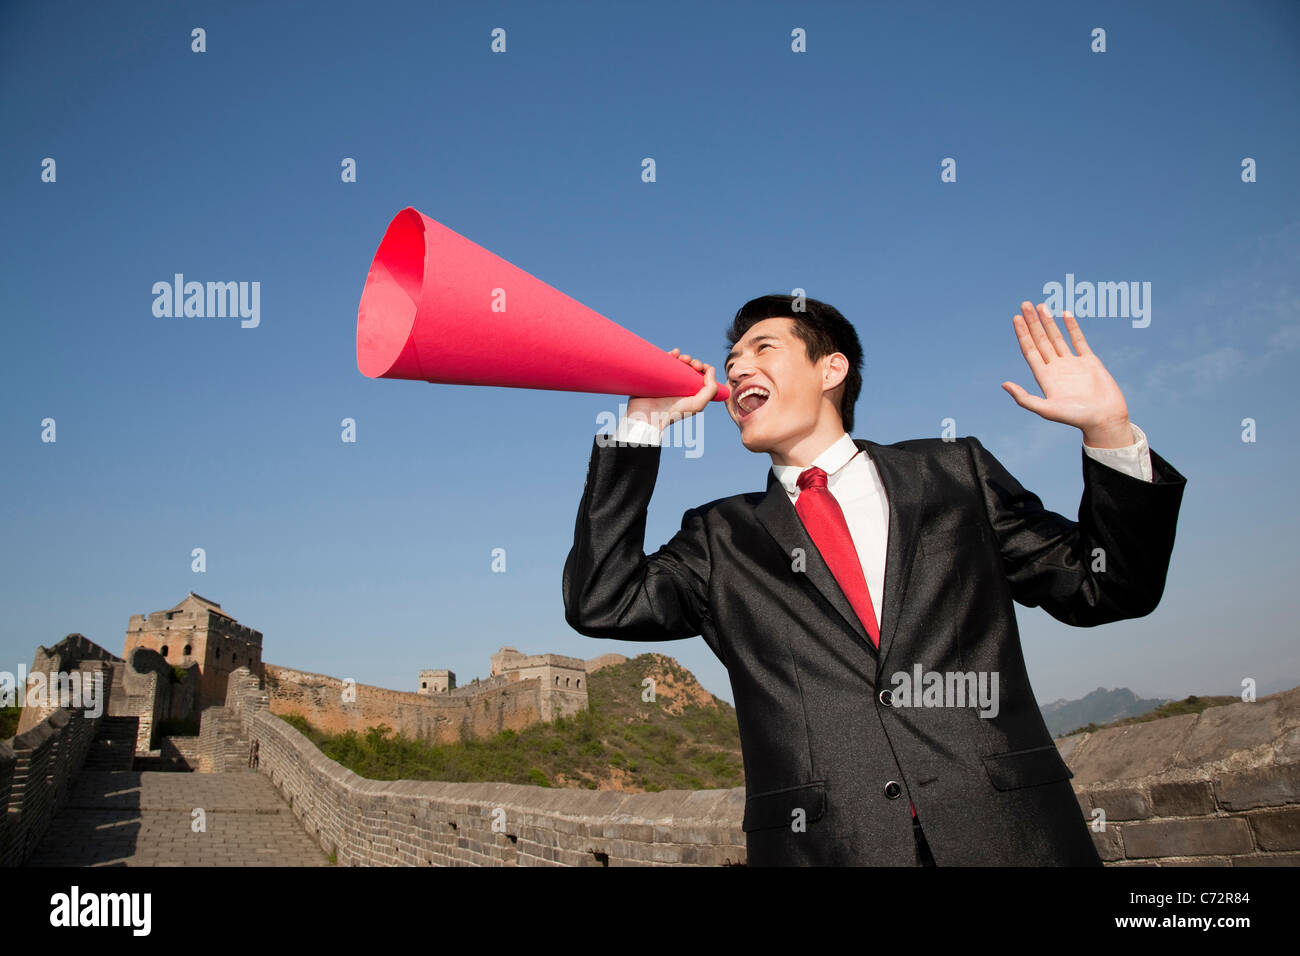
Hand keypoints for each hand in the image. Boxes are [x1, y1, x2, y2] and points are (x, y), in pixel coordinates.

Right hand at [626, 348, 718, 432]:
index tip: (702, 368)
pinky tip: (675, 352)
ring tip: (683, 358)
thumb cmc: (673, 413)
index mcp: (690, 393)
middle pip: (691, 369)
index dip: (704, 368)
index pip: (701, 376)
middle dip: (694, 362)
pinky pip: (664, 362)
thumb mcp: (697, 404)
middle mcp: (680, 387)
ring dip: (685, 357)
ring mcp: (668, 381)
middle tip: (693, 364)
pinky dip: (671, 354)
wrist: (649, 415)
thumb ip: (711, 390)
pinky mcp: (656, 376)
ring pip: (679, 364)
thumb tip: (711, 369)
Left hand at [1003, 302, 1131, 447]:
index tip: (1016, 318)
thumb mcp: (1046, 410)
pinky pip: (1079, 340)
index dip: (1022, 334)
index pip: (1029, 350)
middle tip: (1024, 304)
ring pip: (1057, 338)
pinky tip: (1065, 314)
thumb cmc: (1075, 418)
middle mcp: (1056, 368)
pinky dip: (1072, 327)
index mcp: (1044, 377)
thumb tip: (1004, 385)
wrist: (1105, 419)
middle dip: (1032, 322)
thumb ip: (1024, 398)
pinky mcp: (1090, 361)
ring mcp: (1072, 364)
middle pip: (1040, 340)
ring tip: (1041, 305)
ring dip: (1048, 322)